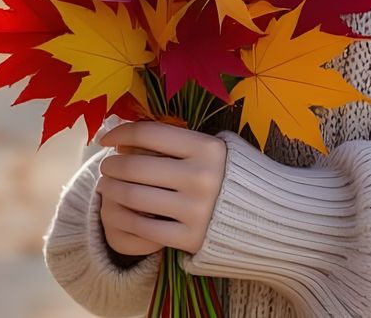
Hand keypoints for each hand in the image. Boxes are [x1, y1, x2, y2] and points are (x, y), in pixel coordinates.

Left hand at [95, 118, 227, 257]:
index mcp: (207, 147)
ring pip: (134, 196)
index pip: (149, 133)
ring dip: (111, 189)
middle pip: (136, 166)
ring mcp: (197, 209)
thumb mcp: (211, 148)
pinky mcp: (191, 238)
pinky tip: (120, 211)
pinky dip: (125, 217)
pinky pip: (144, 227)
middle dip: (112, 165)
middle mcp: (202, 176)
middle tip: (107, 166)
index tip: (106, 138)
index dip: (120, 133)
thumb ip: (174, 141)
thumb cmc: (227, 175)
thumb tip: (123, 139)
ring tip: (107, 186)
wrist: (265, 219)